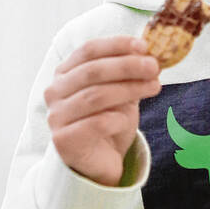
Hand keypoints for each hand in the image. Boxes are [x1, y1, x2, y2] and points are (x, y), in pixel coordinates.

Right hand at [44, 36, 160, 185]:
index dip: (116, 45)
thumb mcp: (121, 92)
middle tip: (154, 67)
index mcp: (65, 74)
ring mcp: (56, 116)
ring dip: (129, 88)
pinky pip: (96, 123)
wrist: (100, 163)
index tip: (144, 46)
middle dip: (127, 66)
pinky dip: (117, 119)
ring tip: (155, 87)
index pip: (88, 51)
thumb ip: (129, 73)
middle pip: (92, 71)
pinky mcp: (64, 141)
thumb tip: (148, 54)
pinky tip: (127, 119)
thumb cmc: (109, 123)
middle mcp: (54, 92)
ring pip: (96, 96)